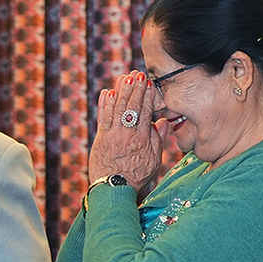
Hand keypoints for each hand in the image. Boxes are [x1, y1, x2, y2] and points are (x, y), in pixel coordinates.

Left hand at [88, 71, 164, 195]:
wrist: (115, 188)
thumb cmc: (137, 175)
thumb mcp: (154, 159)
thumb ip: (158, 139)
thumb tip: (162, 122)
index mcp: (142, 138)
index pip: (145, 111)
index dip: (146, 95)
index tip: (148, 82)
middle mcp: (127, 134)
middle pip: (131, 106)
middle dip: (134, 88)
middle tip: (136, 74)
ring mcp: (112, 135)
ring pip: (116, 109)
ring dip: (120, 91)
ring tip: (124, 78)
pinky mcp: (100, 139)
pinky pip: (102, 118)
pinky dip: (104, 105)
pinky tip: (107, 93)